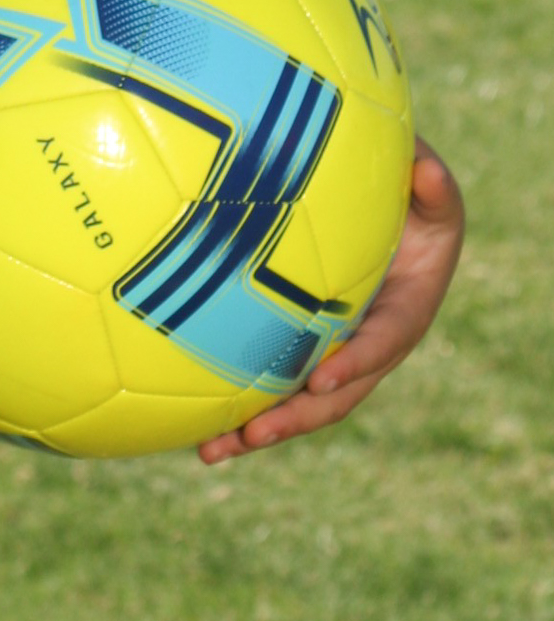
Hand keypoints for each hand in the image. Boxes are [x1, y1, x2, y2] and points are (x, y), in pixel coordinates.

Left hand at [198, 139, 464, 464]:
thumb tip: (425, 169)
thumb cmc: (408, 192)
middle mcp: (370, 344)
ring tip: (210, 451)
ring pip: (299, 402)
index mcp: (406, 309)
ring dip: (258, 430)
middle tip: (255, 434)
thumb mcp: (429, 185)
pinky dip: (235, 402)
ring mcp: (335, 353)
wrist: (387, 211)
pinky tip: (189, 419)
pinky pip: (270, 380)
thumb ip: (431, 183)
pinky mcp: (301, 350)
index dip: (358, 363)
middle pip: (338, 393)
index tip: (323, 377)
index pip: (386, 342)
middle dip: (297, 418)